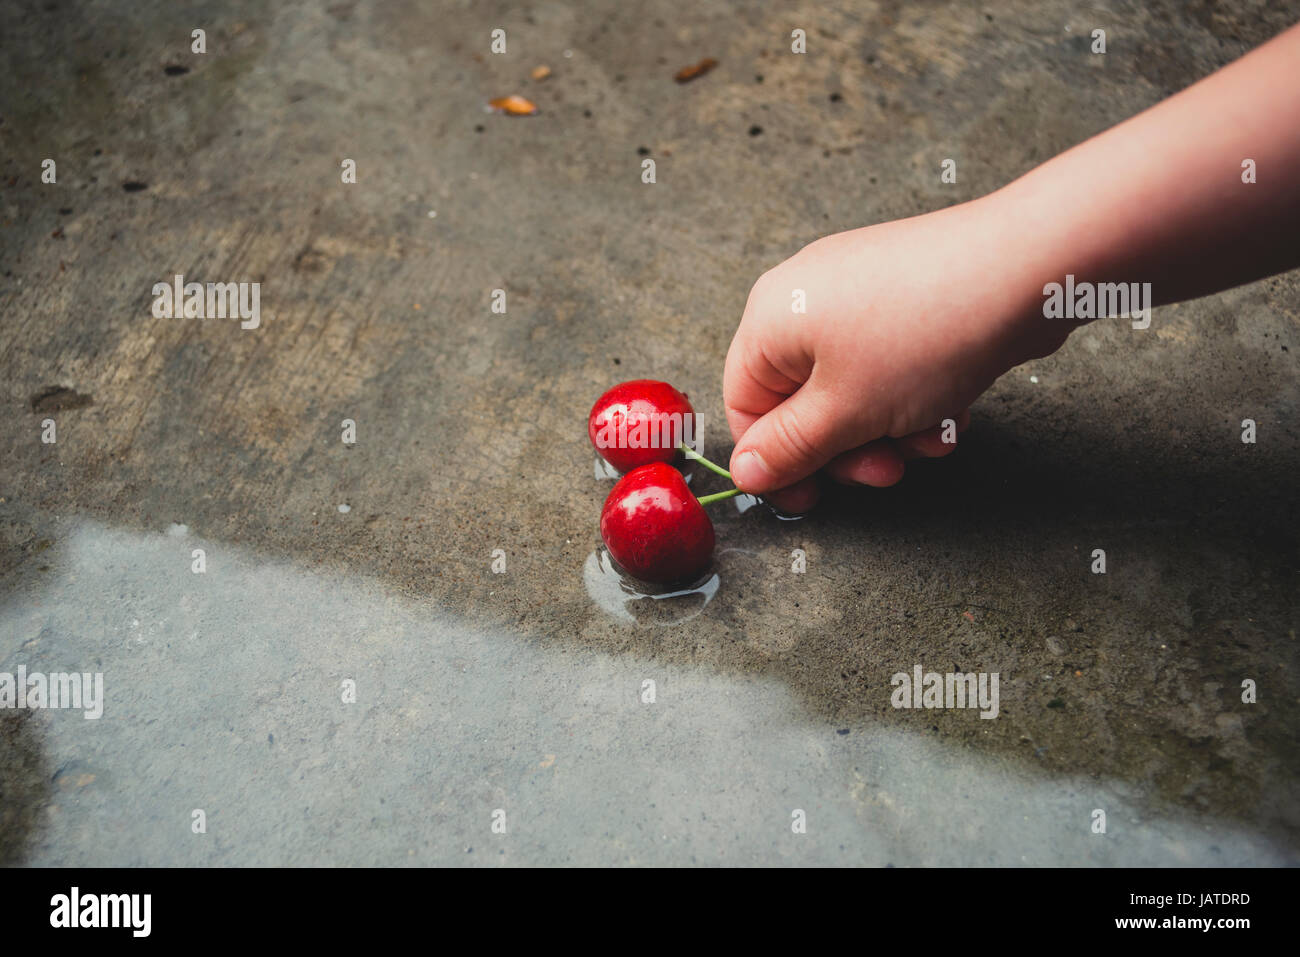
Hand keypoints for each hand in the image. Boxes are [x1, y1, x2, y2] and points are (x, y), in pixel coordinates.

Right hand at [724, 192, 1067, 511]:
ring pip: (853, 391)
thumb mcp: (845, 412)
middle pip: (801, 401)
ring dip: (889, 430)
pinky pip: (890, 366)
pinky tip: (952, 408)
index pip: (745, 405)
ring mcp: (858, 291)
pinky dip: (915, 397)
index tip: (811, 497)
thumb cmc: (927, 332)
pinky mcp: (905, 295)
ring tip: (930, 434)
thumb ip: (788, 448)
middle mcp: (806, 296)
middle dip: (846, 448)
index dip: (774, 461)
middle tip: (884, 469)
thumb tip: (744, 471)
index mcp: (771, 317)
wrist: (1026, 269)